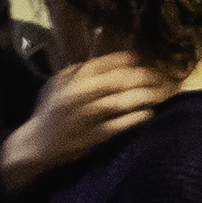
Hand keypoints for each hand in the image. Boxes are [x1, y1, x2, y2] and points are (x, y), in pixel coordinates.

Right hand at [0, 51, 178, 194]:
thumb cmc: (52, 110)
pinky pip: (117, 126)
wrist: (37, 144)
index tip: (147, 59)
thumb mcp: (61, 82)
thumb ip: (85, 70)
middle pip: (118, 81)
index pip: (106, 64)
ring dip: (145, 96)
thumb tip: (119, 58)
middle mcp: (78, 95)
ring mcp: (85, 118)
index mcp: (72, 79)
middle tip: (164, 76)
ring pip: (121, 102)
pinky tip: (149, 114)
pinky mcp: (91, 138)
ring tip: (164, 93)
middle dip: (145, 77)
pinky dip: (135, 119)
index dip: (130, 60)